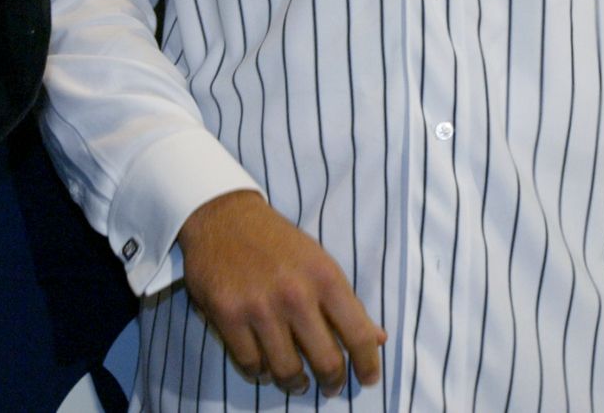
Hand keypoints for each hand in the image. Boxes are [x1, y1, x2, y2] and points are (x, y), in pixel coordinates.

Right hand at [178, 190, 383, 396]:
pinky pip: (251, 365)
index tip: (368, 378)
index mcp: (325, 278)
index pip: (358, 334)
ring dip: (296, 383)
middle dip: (333, 381)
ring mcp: (259, 308)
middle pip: (325, 361)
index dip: (368, 364)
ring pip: (286, 371)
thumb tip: (378, 339)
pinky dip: (261, 373)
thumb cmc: (277, 242)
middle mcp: (295, 295)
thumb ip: (347, 303)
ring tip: (299, 381)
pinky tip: (266, 368)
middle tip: (332, 385)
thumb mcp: (320, 262)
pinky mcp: (228, 317)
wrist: (224, 217)